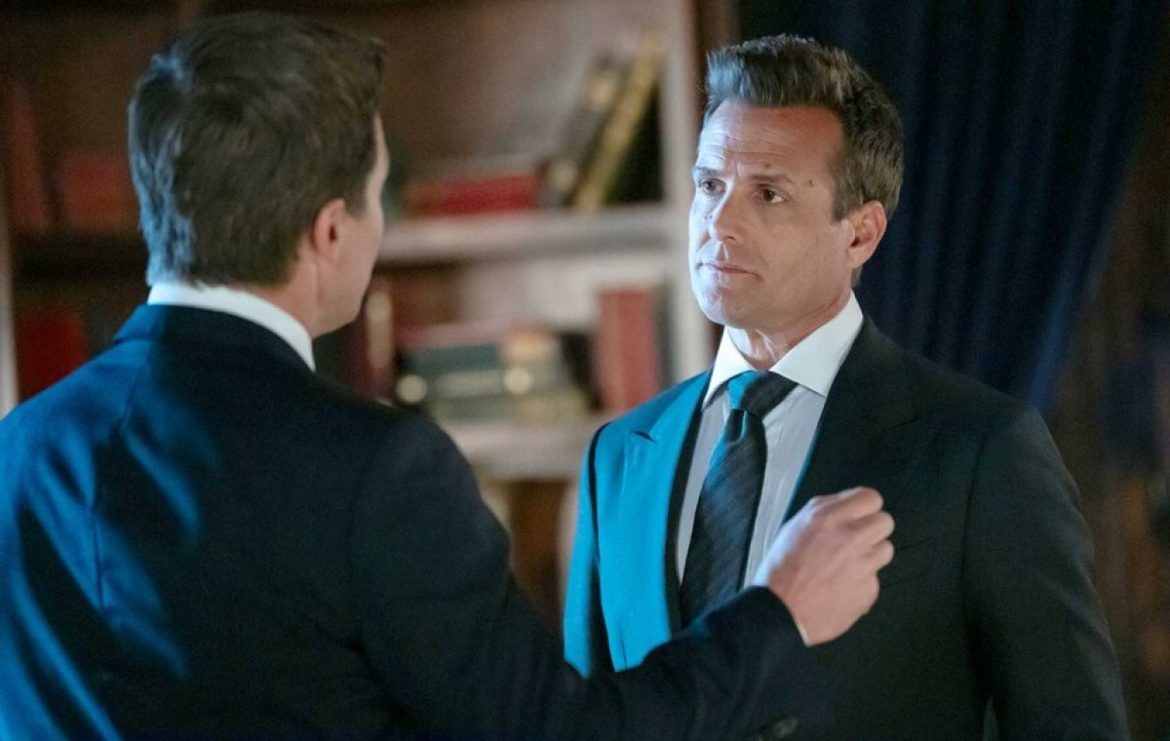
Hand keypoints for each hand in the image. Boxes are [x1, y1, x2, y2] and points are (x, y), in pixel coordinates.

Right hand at [759, 487, 893, 645]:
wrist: (780, 611)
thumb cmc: (781, 571)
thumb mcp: (794, 527)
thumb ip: (824, 512)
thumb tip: (844, 506)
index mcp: (829, 517)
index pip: (871, 498)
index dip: (865, 507)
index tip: (860, 515)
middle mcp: (851, 537)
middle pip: (885, 522)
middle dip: (872, 530)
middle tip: (855, 541)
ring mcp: (864, 564)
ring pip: (885, 550)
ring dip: (870, 556)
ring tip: (846, 567)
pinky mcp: (869, 589)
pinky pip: (874, 580)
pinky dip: (861, 583)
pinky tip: (840, 587)